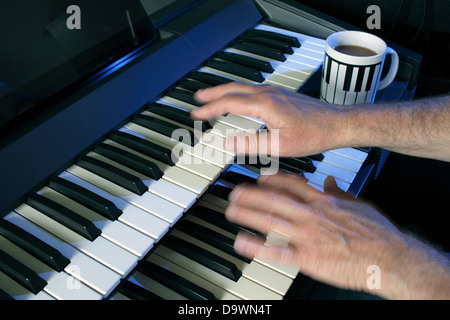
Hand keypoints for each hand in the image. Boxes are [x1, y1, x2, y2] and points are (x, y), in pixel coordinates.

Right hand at [192, 82, 350, 156]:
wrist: (338, 123)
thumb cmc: (314, 134)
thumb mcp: (280, 146)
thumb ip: (251, 144)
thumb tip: (228, 142)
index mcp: (265, 104)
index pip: (229, 103)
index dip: (210, 108)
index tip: (196, 112)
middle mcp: (268, 93)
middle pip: (233, 89)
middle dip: (213, 93)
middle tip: (198, 97)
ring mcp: (276, 91)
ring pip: (243, 87)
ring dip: (225, 91)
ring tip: (213, 96)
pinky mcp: (282, 94)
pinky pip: (253, 89)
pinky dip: (239, 92)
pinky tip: (241, 98)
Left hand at [225, 172, 449, 298]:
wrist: (389, 258)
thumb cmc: (377, 233)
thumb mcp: (360, 204)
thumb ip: (340, 192)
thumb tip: (331, 181)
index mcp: (323, 201)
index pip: (292, 185)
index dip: (272, 180)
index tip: (260, 178)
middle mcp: (311, 215)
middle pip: (275, 200)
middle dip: (251, 195)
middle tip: (235, 192)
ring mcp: (307, 236)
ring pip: (271, 221)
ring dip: (248, 214)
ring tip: (231, 210)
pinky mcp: (307, 258)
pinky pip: (276, 251)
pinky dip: (257, 246)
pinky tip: (242, 241)